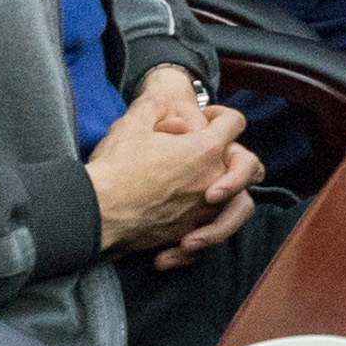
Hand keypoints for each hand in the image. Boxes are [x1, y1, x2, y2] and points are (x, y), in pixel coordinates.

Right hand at [86, 74, 253, 255]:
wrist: (95, 211)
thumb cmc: (115, 165)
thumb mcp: (135, 121)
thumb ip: (161, 108)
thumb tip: (175, 116)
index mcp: (205, 148)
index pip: (234, 123)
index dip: (221, 115)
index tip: (206, 119)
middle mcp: (213, 180)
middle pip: (250, 166)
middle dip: (238, 160)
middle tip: (212, 160)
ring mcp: (204, 211)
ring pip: (240, 207)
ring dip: (226, 202)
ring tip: (206, 200)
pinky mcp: (189, 233)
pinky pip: (210, 236)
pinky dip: (200, 237)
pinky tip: (182, 236)